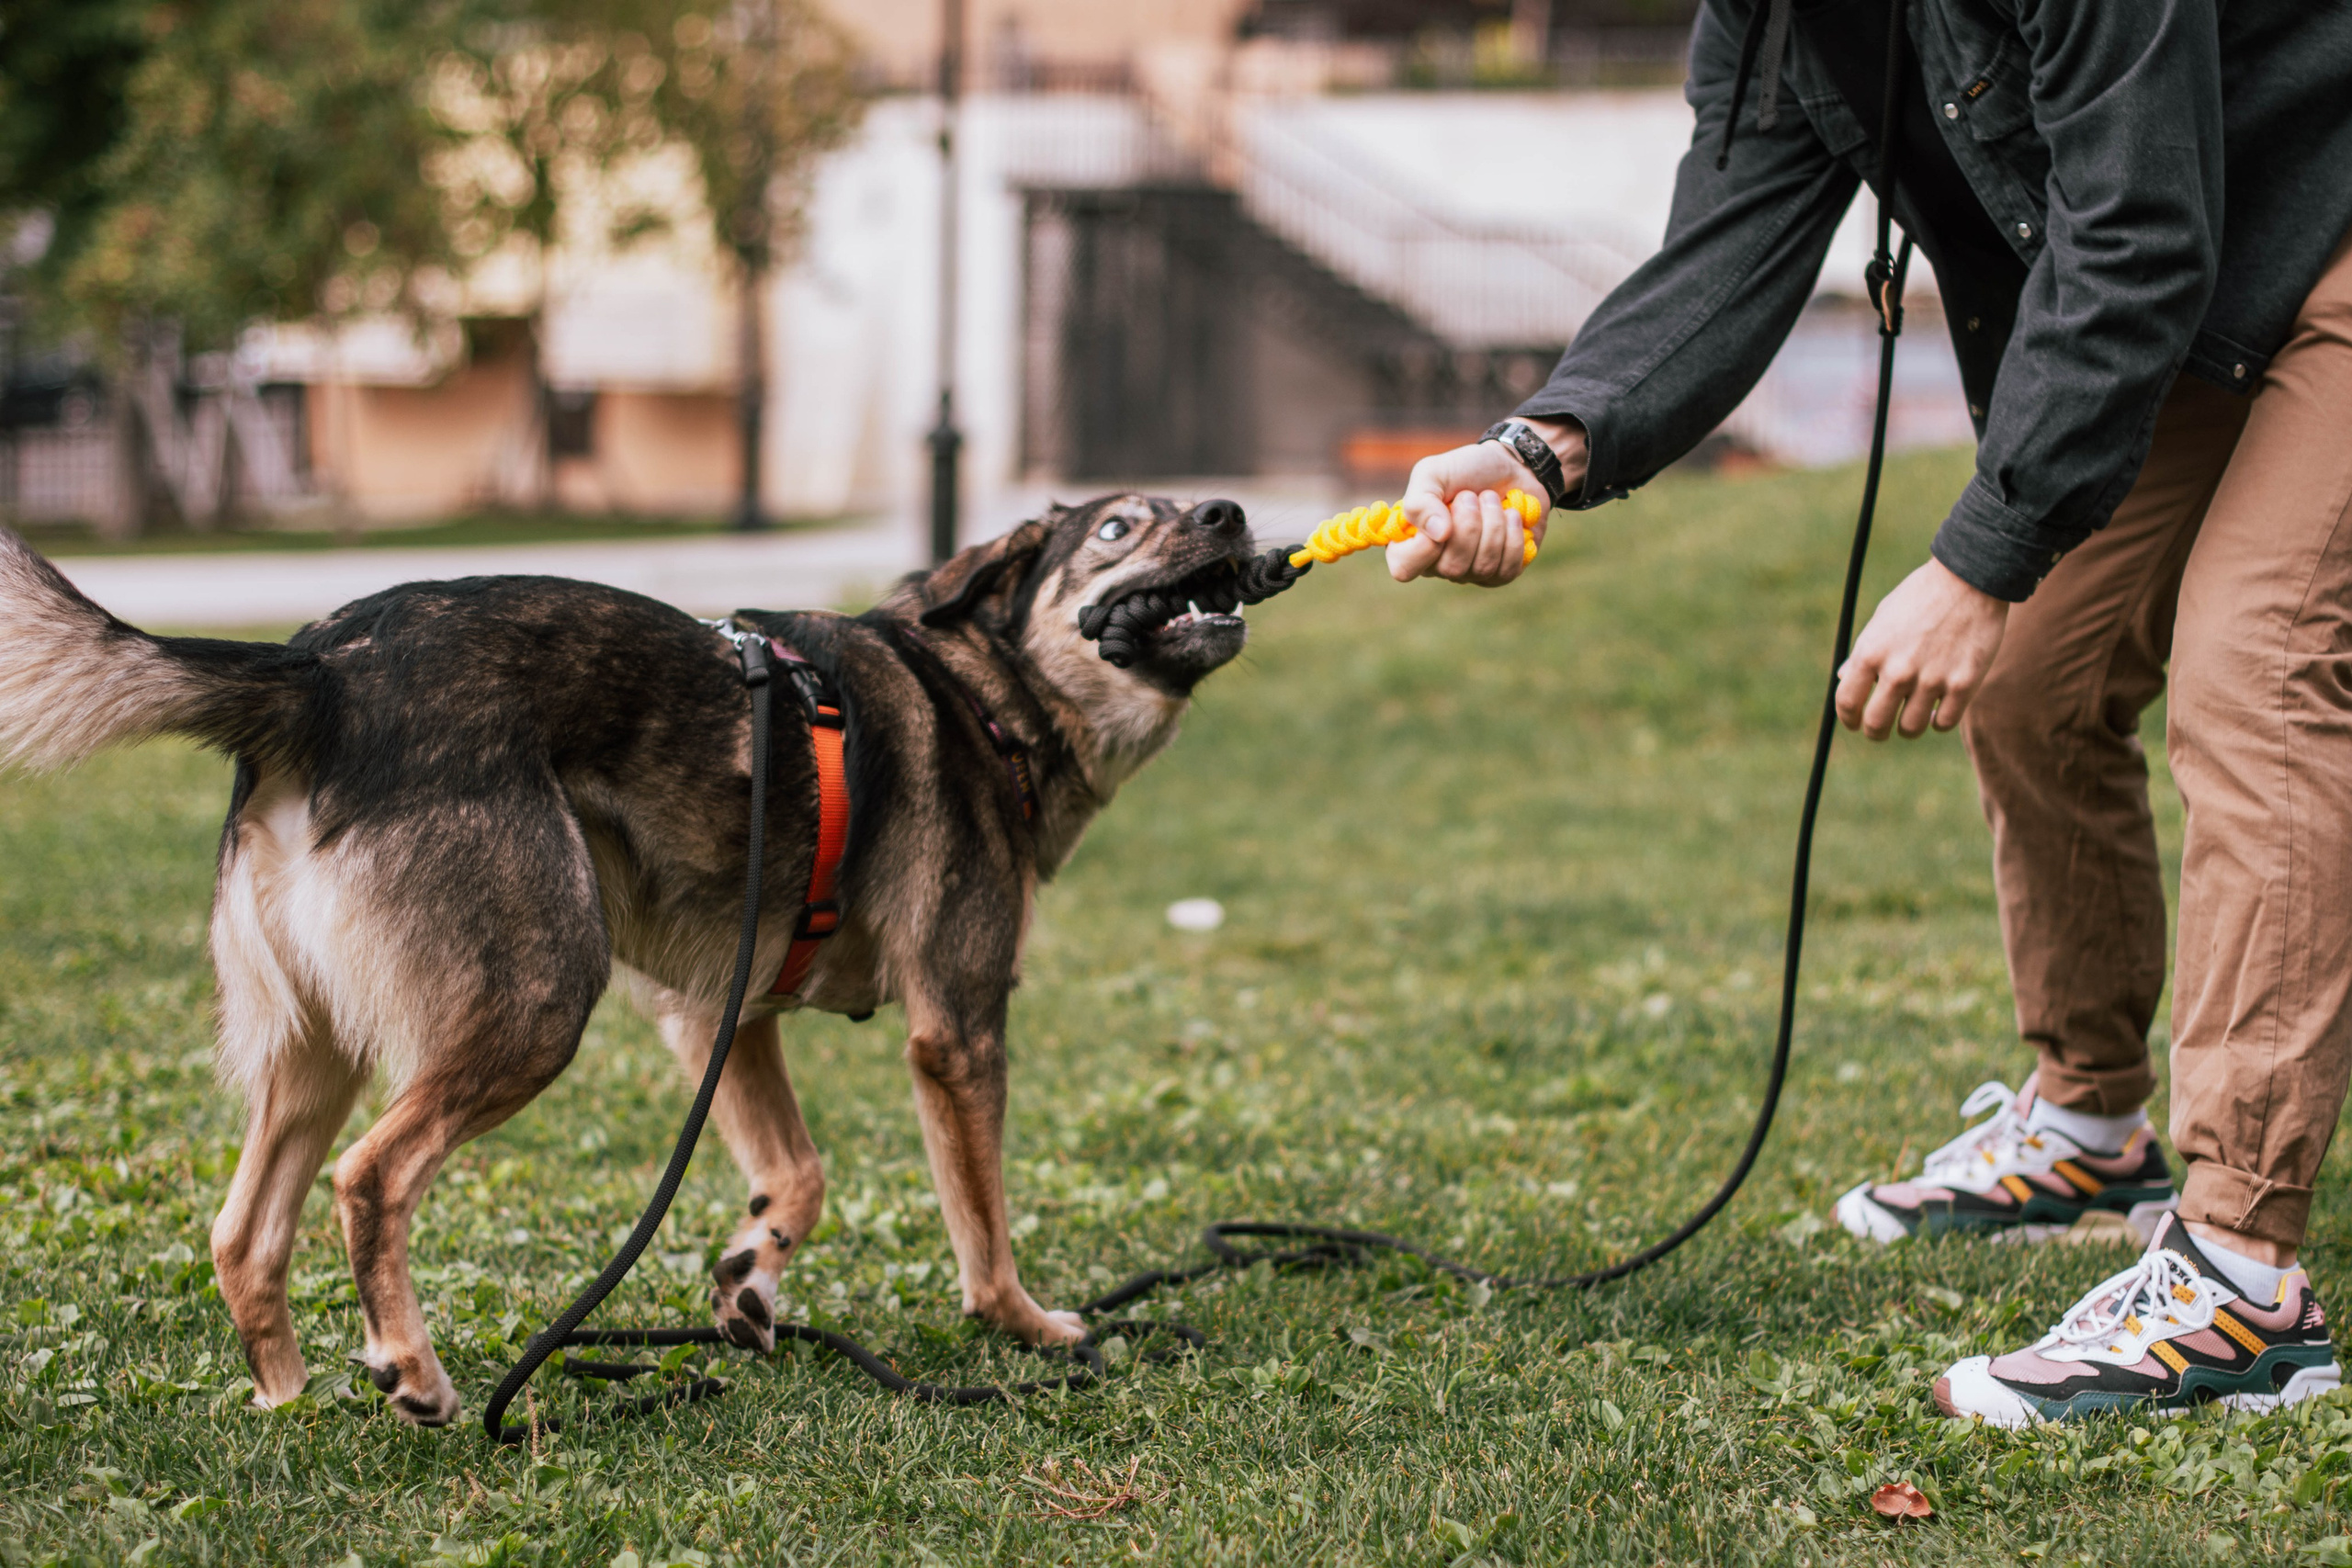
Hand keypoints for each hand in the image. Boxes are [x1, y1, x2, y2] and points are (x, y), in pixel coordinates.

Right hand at [1387, 418, 1585, 586]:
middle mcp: (1437, 564)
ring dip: (1493, 524)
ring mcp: (1470, 572)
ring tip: (1492, 498)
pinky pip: (1507, 570)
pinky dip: (1513, 535)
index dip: (1425, 546)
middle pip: (1451, 567)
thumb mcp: (1432, 473)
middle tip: (1472, 495)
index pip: (1405, 568)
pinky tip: (1510, 515)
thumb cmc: (1464, 470)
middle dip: (1469, 525)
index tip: (1444, 510)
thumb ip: (1421, 502)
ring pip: (1482, 567)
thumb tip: (1439, 534)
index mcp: (1411, 542)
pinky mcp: (1501, 573)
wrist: (1510, 466)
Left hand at [1835, 558, 2008, 739]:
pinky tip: (1937, 711)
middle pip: (1876, 725)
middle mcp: (1898, 671)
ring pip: (1911, 729)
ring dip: (1908, 727)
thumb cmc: (1921, 596)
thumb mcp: (1882, 618)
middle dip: (1876, 732)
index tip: (1855, 722)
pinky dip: (1938, 721)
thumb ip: (1864, 653)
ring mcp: (1932, 679)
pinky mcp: (1964, 684)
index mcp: (1870, 653)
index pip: (1847, 703)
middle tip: (1881, 729)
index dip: (1848, 719)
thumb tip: (1844, 679)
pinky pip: (1944, 723)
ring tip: (1912, 716)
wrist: (1971, 578)